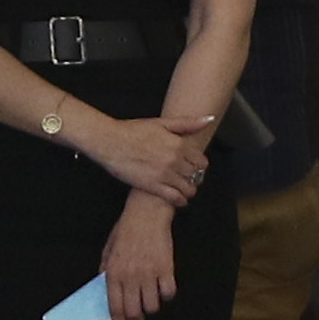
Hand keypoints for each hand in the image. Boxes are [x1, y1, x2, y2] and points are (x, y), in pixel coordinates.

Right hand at [70, 108, 209, 205]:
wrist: (109, 141)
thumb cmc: (133, 130)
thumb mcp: (162, 123)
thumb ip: (187, 123)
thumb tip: (209, 119)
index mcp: (179, 145)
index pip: (202, 162)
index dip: (199, 166)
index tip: (195, 168)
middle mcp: (175, 160)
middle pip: (196, 176)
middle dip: (195, 179)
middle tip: (189, 179)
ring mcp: (164, 174)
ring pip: (188, 188)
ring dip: (189, 190)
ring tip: (184, 189)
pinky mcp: (153, 186)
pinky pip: (174, 198)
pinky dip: (180, 201)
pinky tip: (178, 199)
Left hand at [102, 198, 177, 319]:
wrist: (147, 213)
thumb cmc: (127, 230)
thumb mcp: (108, 250)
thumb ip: (106, 270)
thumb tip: (106, 290)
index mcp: (114, 272)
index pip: (115, 307)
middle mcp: (131, 276)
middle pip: (134, 312)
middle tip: (138, 319)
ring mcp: (149, 273)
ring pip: (152, 306)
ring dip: (151, 308)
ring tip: (150, 302)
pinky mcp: (166, 268)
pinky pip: (169, 293)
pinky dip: (166, 295)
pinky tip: (163, 289)